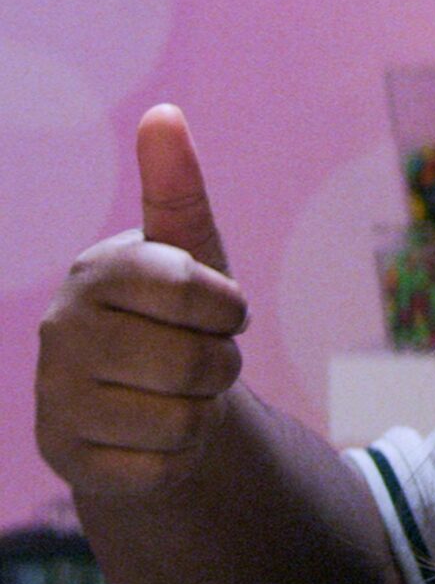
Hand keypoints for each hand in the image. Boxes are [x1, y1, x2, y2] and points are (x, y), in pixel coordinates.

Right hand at [35, 105, 250, 497]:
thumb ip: (178, 191)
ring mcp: (56, 397)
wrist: (139, 400)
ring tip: (175, 395)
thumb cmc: (172, 318)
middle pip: (196, 365)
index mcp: (97, 274)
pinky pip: (163, 467)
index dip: (228, 309)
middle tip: (199, 359)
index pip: (194, 290)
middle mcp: (62, 333)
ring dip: (201, 413)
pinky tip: (154, 434)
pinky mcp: (67, 457)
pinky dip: (179, 457)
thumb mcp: (189, 256)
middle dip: (220, 367)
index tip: (222, 310)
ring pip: (183, 420)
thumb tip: (165, 115)